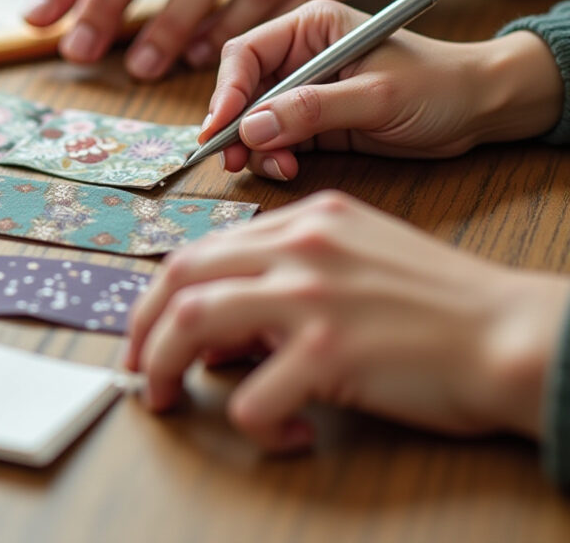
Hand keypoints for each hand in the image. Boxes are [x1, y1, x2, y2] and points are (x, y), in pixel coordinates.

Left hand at [126, 192, 569, 450]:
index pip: (200, 250)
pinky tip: (288, 435)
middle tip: (140, 371)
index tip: (149, 332)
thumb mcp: (357, 260)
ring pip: (193, 325)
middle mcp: (300, 248)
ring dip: (166, 368)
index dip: (160, 297)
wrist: (515, 336)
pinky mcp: (330, 352)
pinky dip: (255, 426)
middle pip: (180, 277)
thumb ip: (288, 275)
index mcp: (306, 220)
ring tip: (169, 401)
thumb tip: (222, 331)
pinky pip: (253, 398)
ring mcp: (312, 297)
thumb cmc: (443, 309)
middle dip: (143, 329)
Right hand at [200, 0, 562, 179]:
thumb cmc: (438, 85)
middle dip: (235, 125)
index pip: (245, 52)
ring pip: (253, 119)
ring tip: (276, 167)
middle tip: (230, 158)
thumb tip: (253, 127)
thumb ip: (313, 110)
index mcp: (311, 26)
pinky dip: (273, 157)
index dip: (227, 89)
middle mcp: (300, 54)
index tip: (222, 126)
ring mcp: (304, 89)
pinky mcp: (312, 120)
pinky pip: (275, 139)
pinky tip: (288, 168)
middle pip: (242, 88)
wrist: (479, 109)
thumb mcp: (376, 96)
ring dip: (254, 147)